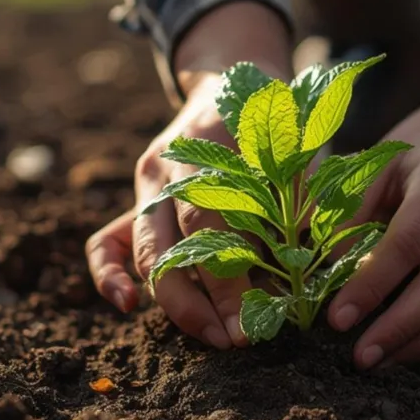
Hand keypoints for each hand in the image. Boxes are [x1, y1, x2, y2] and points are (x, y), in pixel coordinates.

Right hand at [85, 1, 291, 347]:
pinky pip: (107, 239)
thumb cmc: (278, 123)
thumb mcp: (300, 152)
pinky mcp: (138, 197)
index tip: (254, 324)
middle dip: (198, 304)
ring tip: (208, 336)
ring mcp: (147, 183)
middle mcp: (170, 168)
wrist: (232, 78)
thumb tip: (312, 276)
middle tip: (233, 341)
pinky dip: (110, 273)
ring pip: (141, 250)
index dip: (228, 282)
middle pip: (169, 246)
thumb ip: (304, 203)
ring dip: (170, 302)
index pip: (210, 228)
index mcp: (210, 150)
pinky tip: (125, 306)